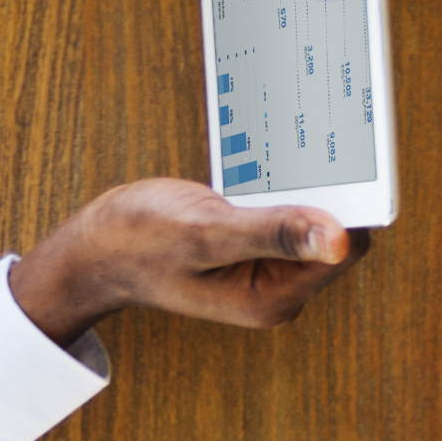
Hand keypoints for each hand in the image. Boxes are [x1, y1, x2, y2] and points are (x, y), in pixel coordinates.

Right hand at [7, 178, 350, 340]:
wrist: (90, 250)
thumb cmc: (133, 243)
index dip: (351, 203)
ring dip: (305, 185)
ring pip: (311, 218)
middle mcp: (278, 288)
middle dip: (328, 191)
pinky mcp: (254, 245)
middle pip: (334, 232)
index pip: (345, 246)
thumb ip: (271, 234)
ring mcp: (267, 267)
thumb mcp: (202, 233)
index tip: (351, 159)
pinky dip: (280, 186)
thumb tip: (339, 238)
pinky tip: (268, 163)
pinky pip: (284, 211)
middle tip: (318, 143)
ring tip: (291, 149)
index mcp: (273, 297)